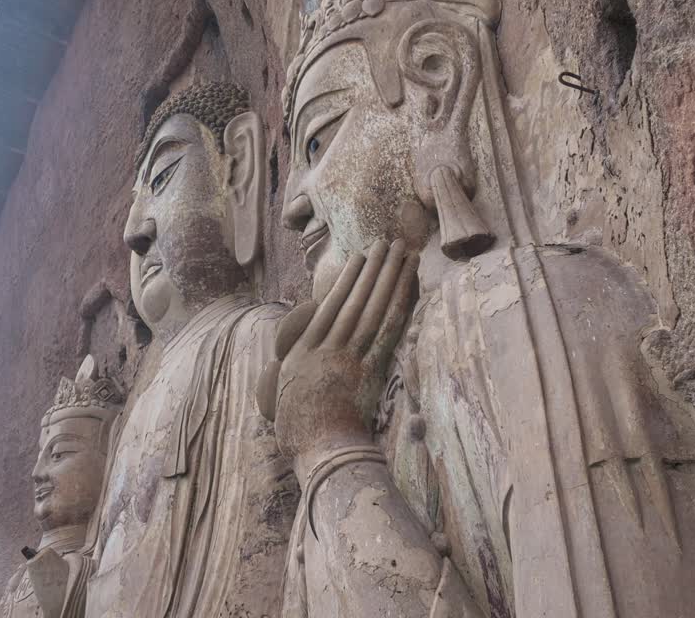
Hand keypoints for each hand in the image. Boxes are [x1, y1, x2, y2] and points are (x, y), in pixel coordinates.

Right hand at [257, 239, 417, 473]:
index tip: (360, 259)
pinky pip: (388, 329)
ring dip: (389, 276)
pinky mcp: (371, 369)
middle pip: (355, 300)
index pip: (330, 307)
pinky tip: (407, 285)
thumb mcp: (287, 395)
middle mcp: (327, 347)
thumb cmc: (299, 432)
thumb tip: (304, 357)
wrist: (319, 452)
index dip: (348, 280)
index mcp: (304, 352)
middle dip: (372, 269)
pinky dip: (398, 303)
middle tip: (386, 242)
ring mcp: (350, 356)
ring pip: (373, 307)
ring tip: (400, 252)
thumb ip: (297, 370)